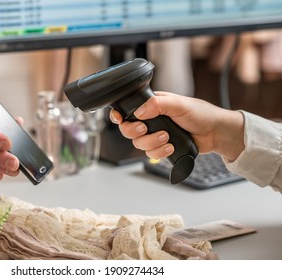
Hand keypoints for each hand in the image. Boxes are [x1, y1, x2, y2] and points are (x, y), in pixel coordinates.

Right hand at [110, 91, 244, 161]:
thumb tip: (139, 112)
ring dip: (152, 143)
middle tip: (144, 129)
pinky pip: (151, 154)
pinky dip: (160, 152)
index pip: (128, 109)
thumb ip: (157, 104)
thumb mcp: (179, 104)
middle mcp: (151, 120)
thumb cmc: (201, 114)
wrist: (215, 133)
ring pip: (139, 144)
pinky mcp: (162, 147)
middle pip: (128, 130)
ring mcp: (156, 134)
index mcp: (152, 105)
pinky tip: (171, 147)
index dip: (119, 116)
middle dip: (135, 132)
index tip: (120, 119)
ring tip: (168, 138)